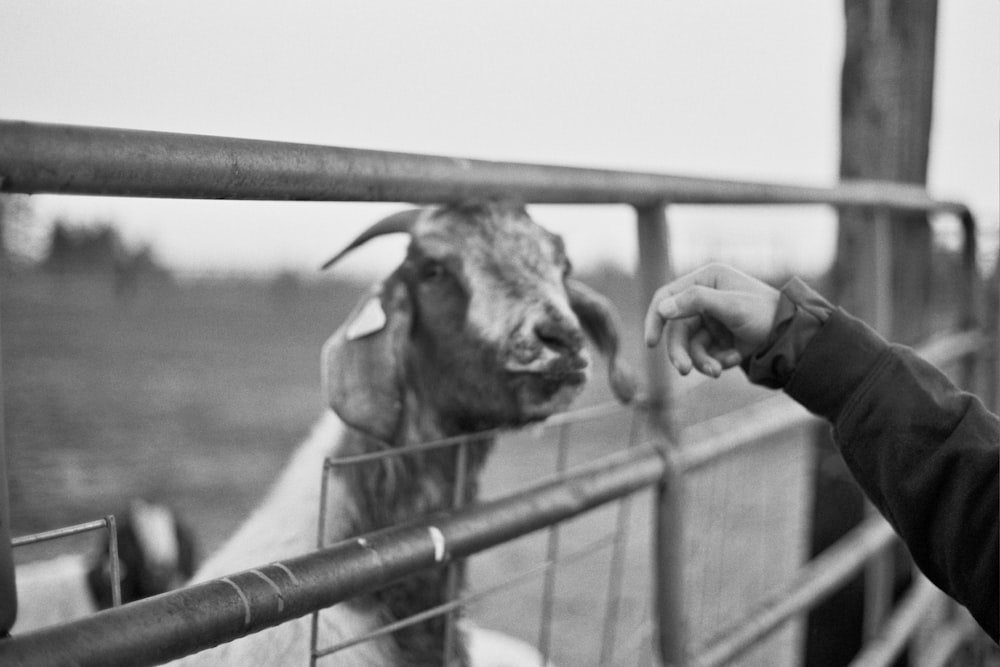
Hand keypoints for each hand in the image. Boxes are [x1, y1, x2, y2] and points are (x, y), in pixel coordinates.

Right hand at [644, 263, 780, 377]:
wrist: (793, 336)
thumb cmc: (766, 313)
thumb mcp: (731, 305)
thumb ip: (696, 301)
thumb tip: (662, 307)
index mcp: (705, 279)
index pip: (667, 296)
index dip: (655, 318)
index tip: (651, 342)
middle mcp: (704, 298)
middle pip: (676, 328)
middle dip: (681, 351)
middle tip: (684, 370)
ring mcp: (710, 321)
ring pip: (689, 346)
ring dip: (701, 361)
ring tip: (717, 371)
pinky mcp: (718, 341)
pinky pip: (705, 356)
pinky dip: (717, 361)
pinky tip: (735, 359)